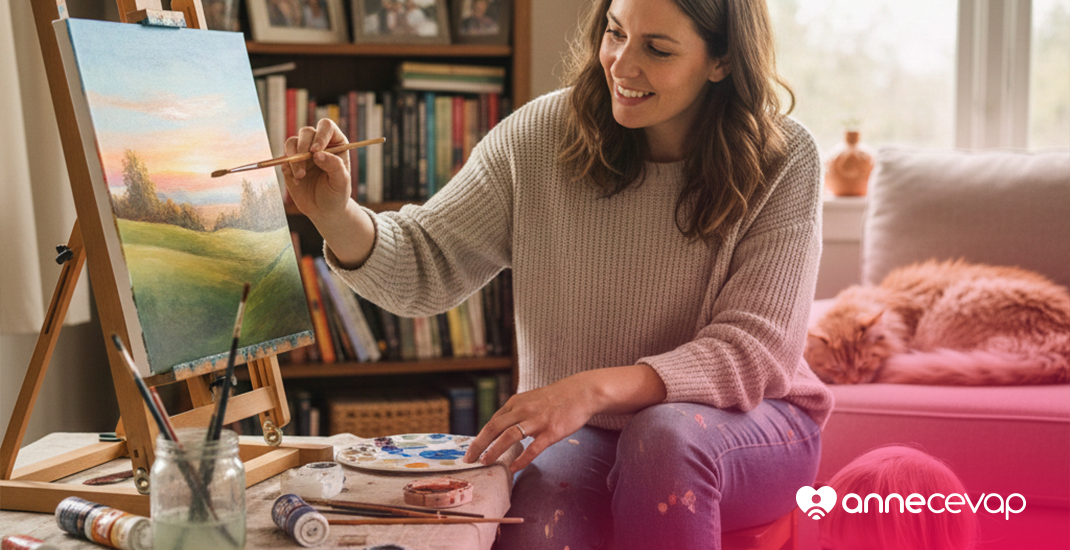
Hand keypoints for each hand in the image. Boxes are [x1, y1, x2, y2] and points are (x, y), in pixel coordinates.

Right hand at [281, 118, 352, 221]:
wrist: (324, 210)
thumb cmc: (337, 194)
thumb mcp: (341, 182)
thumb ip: (334, 166)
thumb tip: (317, 153)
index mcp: (335, 143)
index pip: (326, 127)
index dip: (320, 135)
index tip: (316, 151)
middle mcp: (318, 144)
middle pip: (306, 132)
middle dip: (303, 147)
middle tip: (305, 167)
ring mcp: (302, 152)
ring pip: (292, 142)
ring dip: (293, 158)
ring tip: (301, 176)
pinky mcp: (290, 163)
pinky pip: (283, 158)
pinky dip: (288, 168)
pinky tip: (297, 182)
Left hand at [463, 372, 599, 473]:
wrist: (582, 392)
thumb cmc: (557, 398)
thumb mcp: (531, 399)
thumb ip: (517, 412)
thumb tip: (502, 429)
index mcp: (516, 402)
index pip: (492, 421)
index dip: (479, 437)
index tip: (471, 451)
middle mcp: (523, 409)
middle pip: (493, 427)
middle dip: (478, 445)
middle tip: (469, 460)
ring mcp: (537, 420)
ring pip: (509, 436)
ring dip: (494, 451)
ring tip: (485, 463)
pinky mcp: (551, 430)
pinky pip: (533, 448)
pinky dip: (521, 460)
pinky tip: (514, 468)